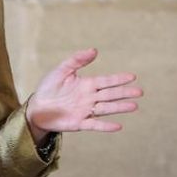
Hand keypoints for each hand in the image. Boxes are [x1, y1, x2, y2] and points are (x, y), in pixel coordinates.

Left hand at [25, 48, 141, 140]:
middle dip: (125, 93)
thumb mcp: (61, 70)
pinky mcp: (79, 123)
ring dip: (120, 108)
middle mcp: (90, 98)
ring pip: (106, 108)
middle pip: (110, 95)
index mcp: (87, 84)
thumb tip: (94, 50)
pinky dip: (106, 126)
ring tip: (134, 106)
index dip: (119, 79)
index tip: (132, 77)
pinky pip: (95, 124)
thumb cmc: (48, 88)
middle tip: (140, 92)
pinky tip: (118, 126)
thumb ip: (77, 60)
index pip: (107, 81)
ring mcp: (86, 111)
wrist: (36, 109)